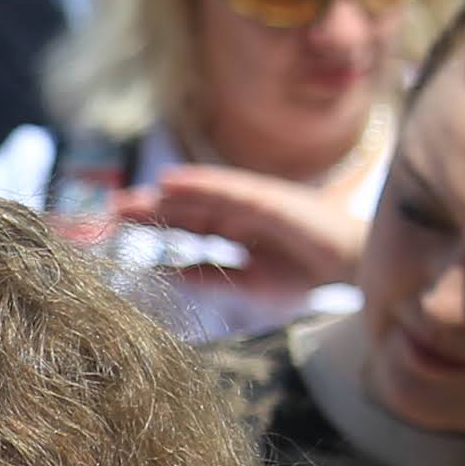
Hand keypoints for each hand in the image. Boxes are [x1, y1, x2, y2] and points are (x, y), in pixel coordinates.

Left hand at [110, 163, 369, 288]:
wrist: (354, 265)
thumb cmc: (306, 274)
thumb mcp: (246, 283)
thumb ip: (209, 276)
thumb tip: (165, 278)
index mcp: (235, 231)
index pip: (187, 225)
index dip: (155, 223)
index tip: (118, 225)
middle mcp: (241, 211)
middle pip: (187, 206)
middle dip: (150, 206)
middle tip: (110, 208)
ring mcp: (255, 202)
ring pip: (201, 194)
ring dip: (165, 193)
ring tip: (130, 196)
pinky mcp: (270, 199)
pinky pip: (229, 189)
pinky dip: (199, 183)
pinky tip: (171, 181)